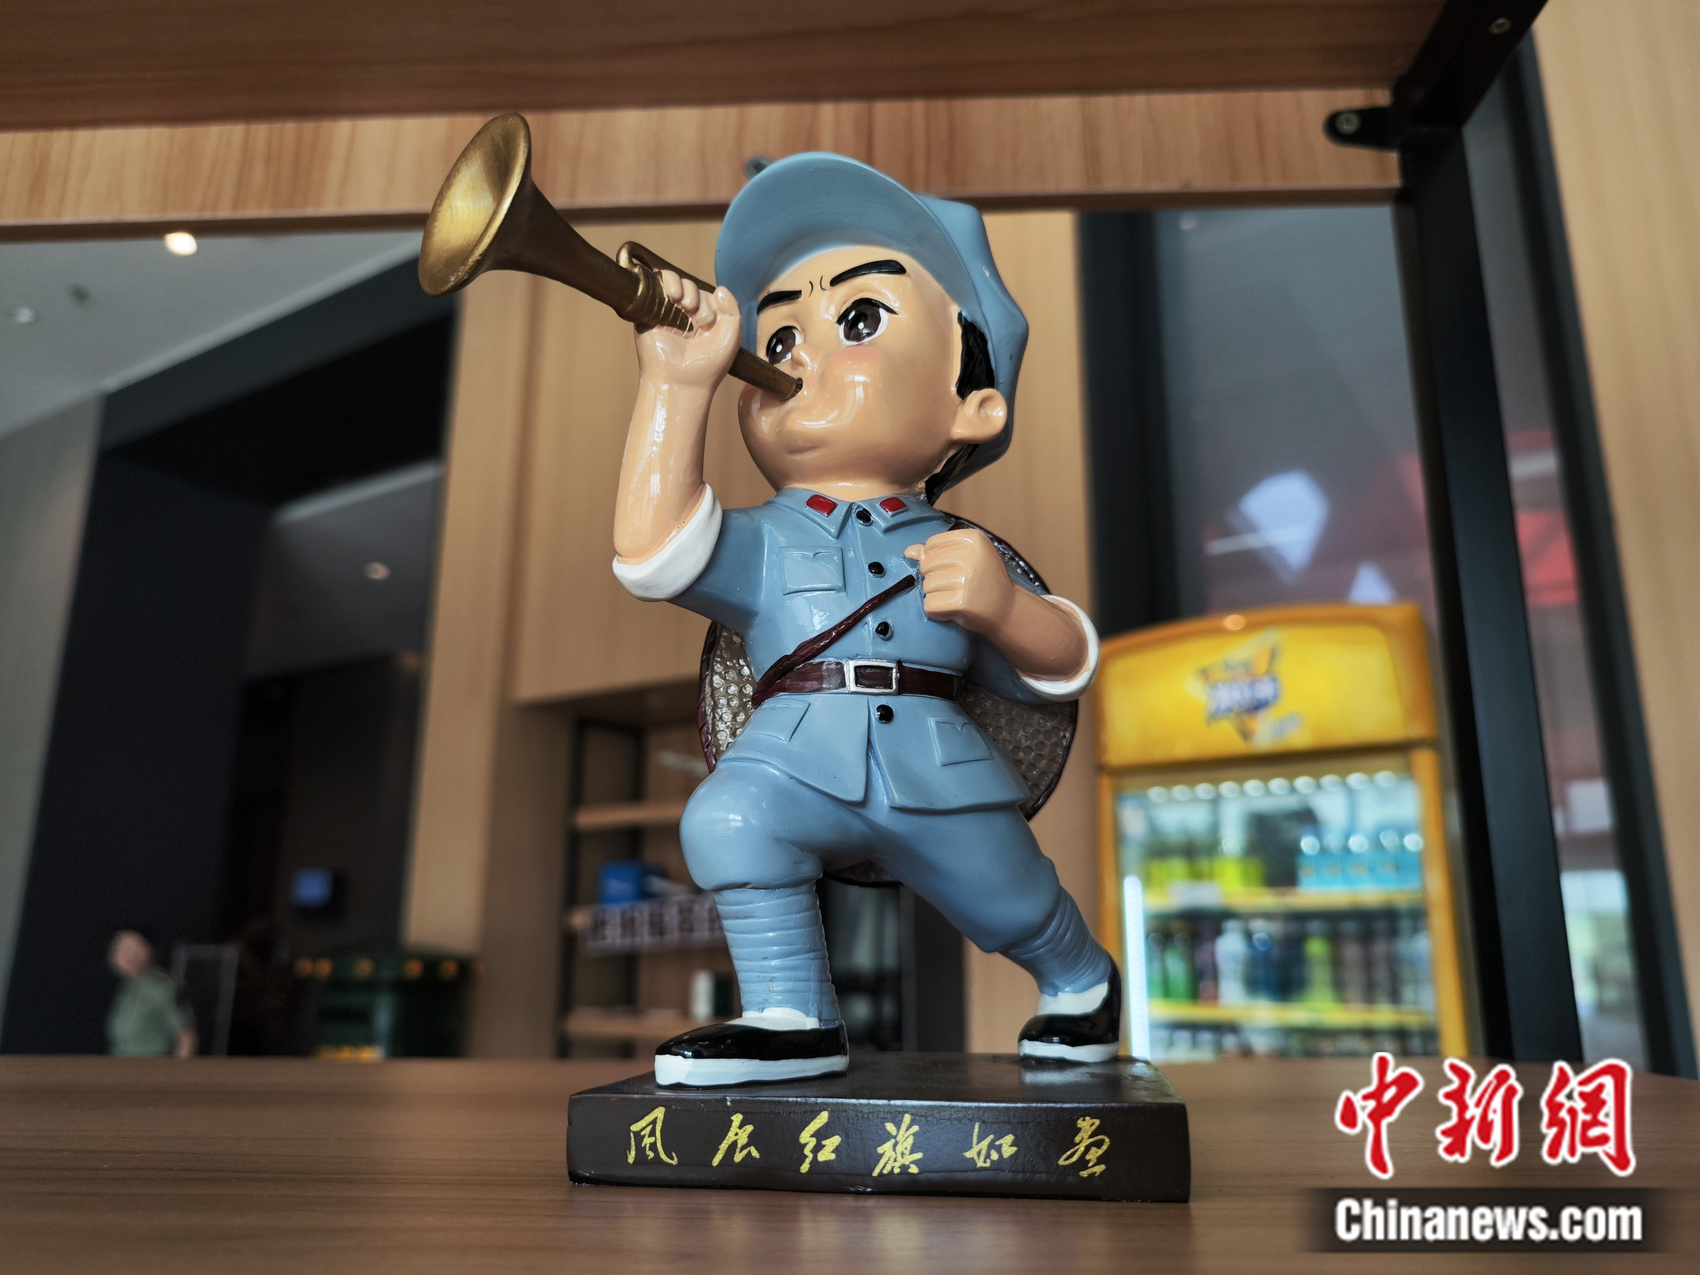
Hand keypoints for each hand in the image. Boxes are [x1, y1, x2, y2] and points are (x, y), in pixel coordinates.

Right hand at [633, 271, 741, 393]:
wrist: (680, 383)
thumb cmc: (706, 367)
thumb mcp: (730, 338)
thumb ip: (733, 310)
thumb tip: (719, 288)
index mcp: (703, 324)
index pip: (708, 297)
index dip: (713, 303)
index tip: (710, 323)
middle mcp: (684, 318)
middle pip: (693, 289)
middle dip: (700, 299)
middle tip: (701, 320)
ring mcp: (666, 314)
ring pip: (676, 284)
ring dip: (686, 288)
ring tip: (687, 305)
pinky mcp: (649, 313)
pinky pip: (657, 285)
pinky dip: (668, 281)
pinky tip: (675, 295)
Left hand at [904, 528, 1015, 635]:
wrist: (1007, 610)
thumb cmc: (985, 582)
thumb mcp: (967, 558)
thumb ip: (937, 552)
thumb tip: (908, 551)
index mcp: (974, 538)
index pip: (931, 544)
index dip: (935, 560)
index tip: (954, 569)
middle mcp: (971, 555)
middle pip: (926, 565)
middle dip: (935, 579)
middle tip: (958, 586)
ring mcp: (966, 579)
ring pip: (926, 586)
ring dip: (937, 596)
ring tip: (958, 597)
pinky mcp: (961, 602)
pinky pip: (929, 605)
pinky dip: (937, 611)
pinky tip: (954, 609)